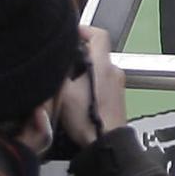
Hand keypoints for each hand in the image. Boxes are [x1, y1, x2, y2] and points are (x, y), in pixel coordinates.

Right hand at [56, 25, 127, 145]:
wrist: (106, 145)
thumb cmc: (87, 119)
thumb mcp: (64, 93)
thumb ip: (60, 71)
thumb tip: (56, 60)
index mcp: (102, 65)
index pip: (99, 34)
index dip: (83, 30)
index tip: (70, 35)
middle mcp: (114, 71)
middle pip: (97, 51)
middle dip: (79, 54)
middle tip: (62, 64)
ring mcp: (119, 84)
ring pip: (99, 68)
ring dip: (84, 70)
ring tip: (67, 84)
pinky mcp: (118, 97)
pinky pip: (103, 81)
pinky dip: (91, 83)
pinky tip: (79, 98)